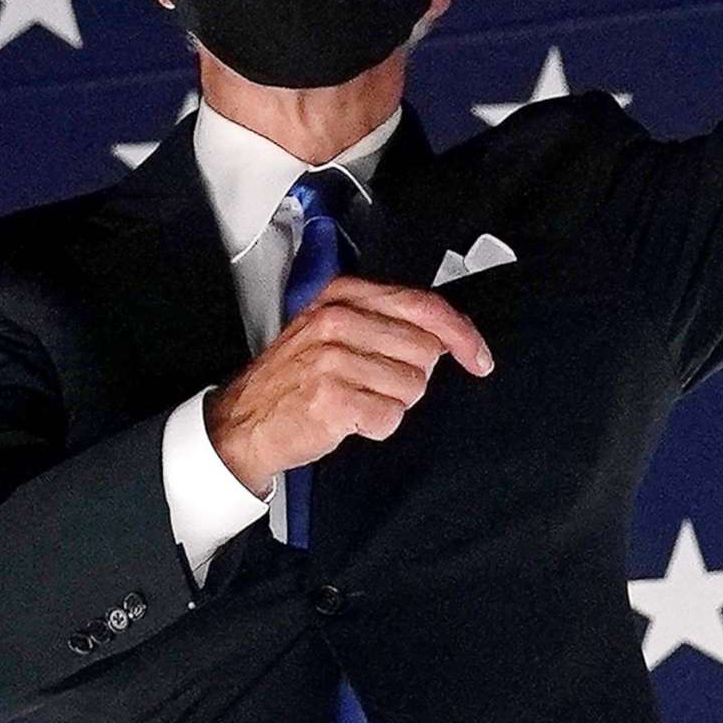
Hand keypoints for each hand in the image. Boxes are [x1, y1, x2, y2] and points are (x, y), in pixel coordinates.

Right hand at [203, 276, 493, 496]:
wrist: (244, 421)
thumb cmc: (297, 378)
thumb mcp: (335, 330)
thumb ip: (388, 322)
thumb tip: (451, 334)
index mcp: (343, 296)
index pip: (425, 306)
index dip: (462, 334)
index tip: (479, 357)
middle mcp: (337, 321)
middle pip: (426, 352)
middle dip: (411, 376)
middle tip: (374, 384)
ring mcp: (332, 360)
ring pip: (412, 386)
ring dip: (392, 402)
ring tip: (355, 399)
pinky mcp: (331, 399)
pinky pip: (390, 417)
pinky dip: (376, 426)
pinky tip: (348, 419)